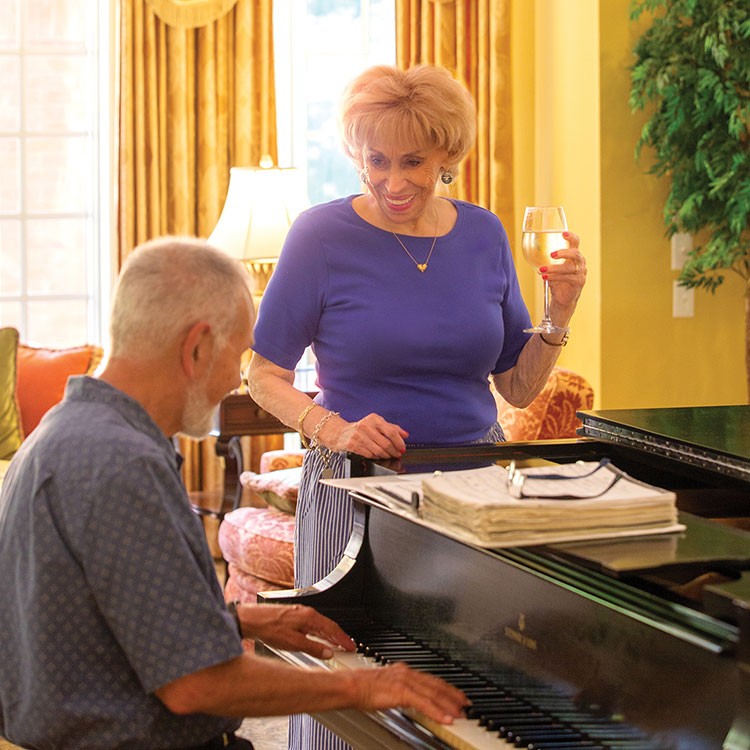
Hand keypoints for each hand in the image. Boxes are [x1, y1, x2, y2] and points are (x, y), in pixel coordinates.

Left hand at [236, 603, 355, 658]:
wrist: (252, 620)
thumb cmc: (269, 628)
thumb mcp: (293, 643)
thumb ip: (313, 648)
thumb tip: (327, 653)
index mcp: (310, 617)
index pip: (332, 629)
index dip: (343, 639)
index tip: (351, 646)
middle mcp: (306, 613)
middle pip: (328, 625)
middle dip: (339, 636)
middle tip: (347, 646)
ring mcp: (300, 613)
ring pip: (320, 624)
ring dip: (329, 634)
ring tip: (335, 644)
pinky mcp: (293, 616)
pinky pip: (312, 624)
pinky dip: (319, 632)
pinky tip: (317, 638)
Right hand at [326, 412, 408, 458]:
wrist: (340, 433)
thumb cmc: (361, 429)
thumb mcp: (376, 424)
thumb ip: (392, 428)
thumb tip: (405, 434)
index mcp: (374, 419)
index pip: (391, 431)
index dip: (399, 442)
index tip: (402, 448)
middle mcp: (366, 426)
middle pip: (386, 443)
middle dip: (394, 451)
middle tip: (397, 454)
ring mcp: (358, 435)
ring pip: (378, 450)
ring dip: (386, 455)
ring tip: (388, 456)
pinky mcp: (352, 445)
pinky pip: (369, 454)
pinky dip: (376, 457)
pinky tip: (377, 456)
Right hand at [350, 662, 468, 724]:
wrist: (351, 685)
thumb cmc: (362, 687)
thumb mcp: (386, 687)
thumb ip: (400, 691)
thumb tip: (409, 701)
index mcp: (403, 671)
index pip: (430, 679)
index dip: (446, 688)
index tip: (457, 695)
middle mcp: (407, 673)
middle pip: (436, 685)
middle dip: (453, 695)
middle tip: (465, 704)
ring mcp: (405, 681)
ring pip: (433, 693)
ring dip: (449, 704)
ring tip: (460, 713)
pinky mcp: (401, 691)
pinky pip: (424, 703)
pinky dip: (437, 711)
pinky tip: (445, 718)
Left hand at [539, 231, 585, 314]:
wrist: (563, 299)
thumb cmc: (557, 281)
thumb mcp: (552, 268)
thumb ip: (547, 260)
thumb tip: (530, 252)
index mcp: (574, 256)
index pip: (576, 242)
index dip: (571, 237)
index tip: (563, 233)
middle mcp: (580, 263)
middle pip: (575, 254)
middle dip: (563, 253)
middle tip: (552, 254)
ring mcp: (581, 273)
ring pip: (569, 268)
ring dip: (554, 268)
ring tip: (542, 270)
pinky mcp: (578, 282)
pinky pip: (567, 278)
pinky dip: (555, 277)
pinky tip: (545, 277)